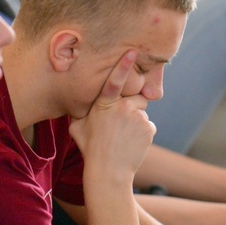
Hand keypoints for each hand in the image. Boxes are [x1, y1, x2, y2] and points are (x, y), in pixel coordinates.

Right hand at [69, 50, 155, 176]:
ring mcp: (137, 118)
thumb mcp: (77, 127)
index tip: (132, 51)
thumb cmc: (90, 149)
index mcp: (104, 104)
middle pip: (135, 97)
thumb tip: (76, 100)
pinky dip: (142, 133)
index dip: (123, 65)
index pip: (114, 80)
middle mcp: (122, 107)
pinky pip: (148, 125)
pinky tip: (131, 144)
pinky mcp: (149, 128)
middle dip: (131, 105)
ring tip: (123, 138)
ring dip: (135, 121)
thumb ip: (81, 110)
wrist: (108, 173)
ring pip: (141, 113)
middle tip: (120, 124)